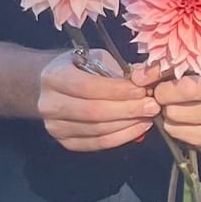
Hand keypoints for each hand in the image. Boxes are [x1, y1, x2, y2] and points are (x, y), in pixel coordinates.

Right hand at [38, 49, 159, 151]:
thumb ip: (118, 68)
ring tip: (149, 117)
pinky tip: (137, 128)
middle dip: (127, 110)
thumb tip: (148, 76)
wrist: (48, 86)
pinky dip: (120, 138)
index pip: (89, 87)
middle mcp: (50, 104)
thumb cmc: (77, 67)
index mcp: (55, 76)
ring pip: (97, 130)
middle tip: (152, 106)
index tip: (142, 90)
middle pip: (93, 112)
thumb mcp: (94, 57)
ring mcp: (55, 127)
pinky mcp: (64, 142)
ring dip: (127, 125)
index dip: (117, 90)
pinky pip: (96, 144)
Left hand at [132, 63, 200, 153]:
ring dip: (165, 111)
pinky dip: (171, 124)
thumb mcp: (197, 64)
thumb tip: (136, 76)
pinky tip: (180, 116)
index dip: (159, 81)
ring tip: (173, 102)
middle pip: (174, 107)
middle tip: (161, 90)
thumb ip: (167, 66)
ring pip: (171, 121)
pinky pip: (174, 134)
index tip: (143, 77)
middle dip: (161, 97)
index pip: (187, 87)